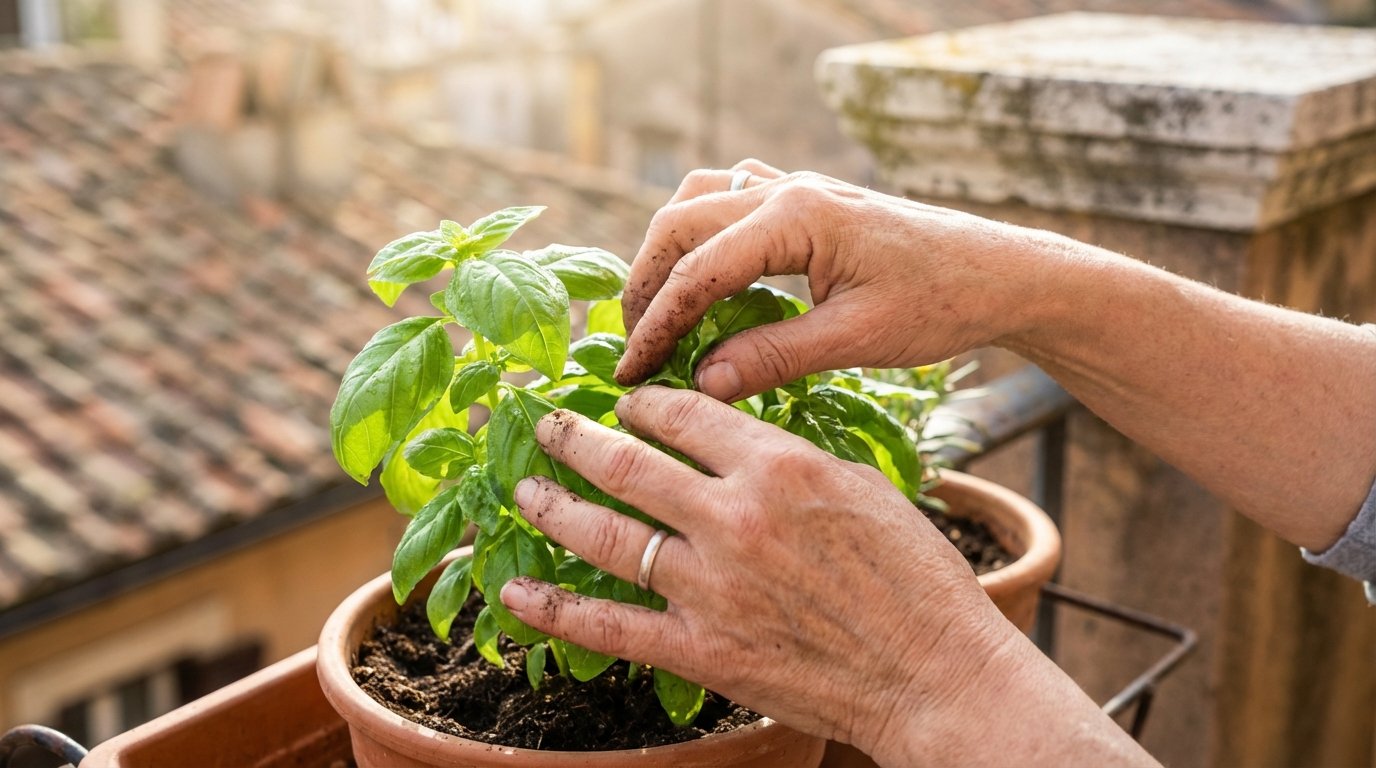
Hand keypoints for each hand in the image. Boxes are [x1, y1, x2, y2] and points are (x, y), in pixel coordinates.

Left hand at [497, 385, 1017, 762]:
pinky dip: (552, 608)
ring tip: (525, 488)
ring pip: (604, 533)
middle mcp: (732, 516)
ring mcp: (708, 585)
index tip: (627, 405)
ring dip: (553, 506)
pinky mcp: (699, 649)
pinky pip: (608, 624)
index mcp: (778, 465)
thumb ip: (788, 460)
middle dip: (575, 438)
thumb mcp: (860, 488)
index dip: (644, 404)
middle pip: (627, 463)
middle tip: (547, 425)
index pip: (684, 413)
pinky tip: (512, 592)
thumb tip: (733, 444)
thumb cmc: (915, 577)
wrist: (935, 672)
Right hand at [614, 161, 1049, 399]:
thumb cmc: (941, 304)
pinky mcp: (806, 199)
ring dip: (666, 253)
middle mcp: (785, 189)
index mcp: (796, 216)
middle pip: (679, 225)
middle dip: (645, 286)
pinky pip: (728, 198)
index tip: (628, 374)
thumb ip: (773, 357)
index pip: (698, 271)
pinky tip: (702, 274)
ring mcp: (794, 187)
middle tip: (632, 348)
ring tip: (655, 311)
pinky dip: (699, 233)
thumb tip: (699, 385)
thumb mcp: (857, 340)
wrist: (1001, 273)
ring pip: (697, 202)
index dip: (655, 327)